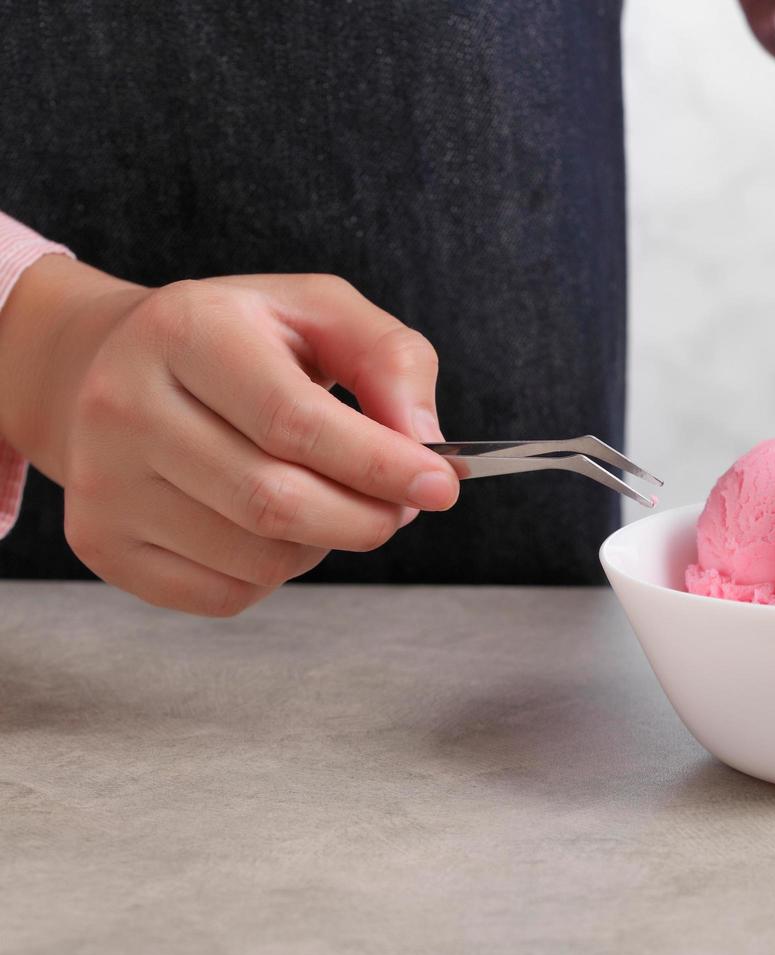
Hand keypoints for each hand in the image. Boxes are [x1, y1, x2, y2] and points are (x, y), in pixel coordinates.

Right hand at [0, 258, 459, 614]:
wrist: (104, 363)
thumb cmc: (237, 339)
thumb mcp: (320, 311)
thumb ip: (390, 359)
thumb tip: (425, 443)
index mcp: (188, 330)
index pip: (295, 422)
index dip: (380, 465)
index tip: (440, 486)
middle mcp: (127, 404)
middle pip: (275, 502)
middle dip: (367, 517)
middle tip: (402, 507)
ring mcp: (104, 481)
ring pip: (258, 558)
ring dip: (325, 544)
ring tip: (331, 501)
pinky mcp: (103, 542)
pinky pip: (225, 594)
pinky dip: (277, 574)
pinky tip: (275, 527)